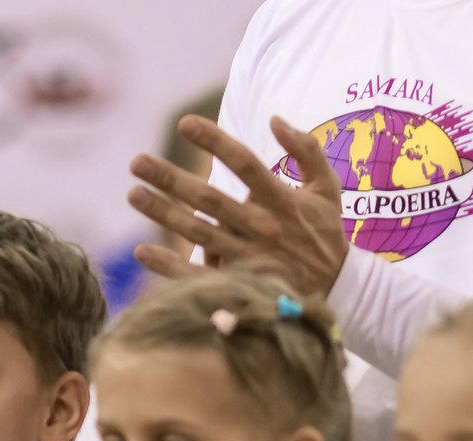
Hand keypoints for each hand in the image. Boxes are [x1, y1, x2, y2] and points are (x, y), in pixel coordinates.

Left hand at [127, 113, 351, 297]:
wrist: (338, 289)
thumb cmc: (326, 233)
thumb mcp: (328, 187)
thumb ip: (307, 149)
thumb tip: (275, 119)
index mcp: (282, 200)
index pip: (244, 163)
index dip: (215, 142)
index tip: (185, 123)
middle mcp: (262, 227)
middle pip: (209, 198)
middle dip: (171, 179)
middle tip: (137, 162)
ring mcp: (249, 258)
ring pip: (198, 232)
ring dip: (163, 214)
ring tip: (133, 194)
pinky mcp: (240, 285)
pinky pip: (198, 276)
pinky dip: (169, 265)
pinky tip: (142, 251)